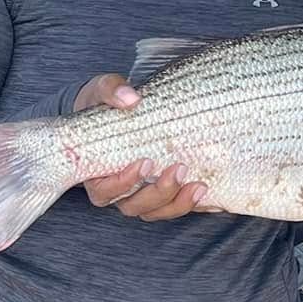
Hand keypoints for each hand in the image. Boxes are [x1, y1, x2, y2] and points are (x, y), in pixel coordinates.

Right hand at [73, 74, 221, 219]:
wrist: (120, 108)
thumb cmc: (104, 103)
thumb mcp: (103, 90)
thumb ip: (111, 91)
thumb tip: (130, 98)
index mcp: (95, 172)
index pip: (105, 190)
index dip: (124, 182)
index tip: (146, 162)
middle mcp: (117, 190)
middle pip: (133, 205)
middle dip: (158, 192)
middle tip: (179, 168)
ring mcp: (139, 194)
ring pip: (155, 211)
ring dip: (177, 203)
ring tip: (199, 185)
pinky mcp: (160, 192)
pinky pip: (173, 207)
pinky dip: (189, 203)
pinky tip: (206, 191)